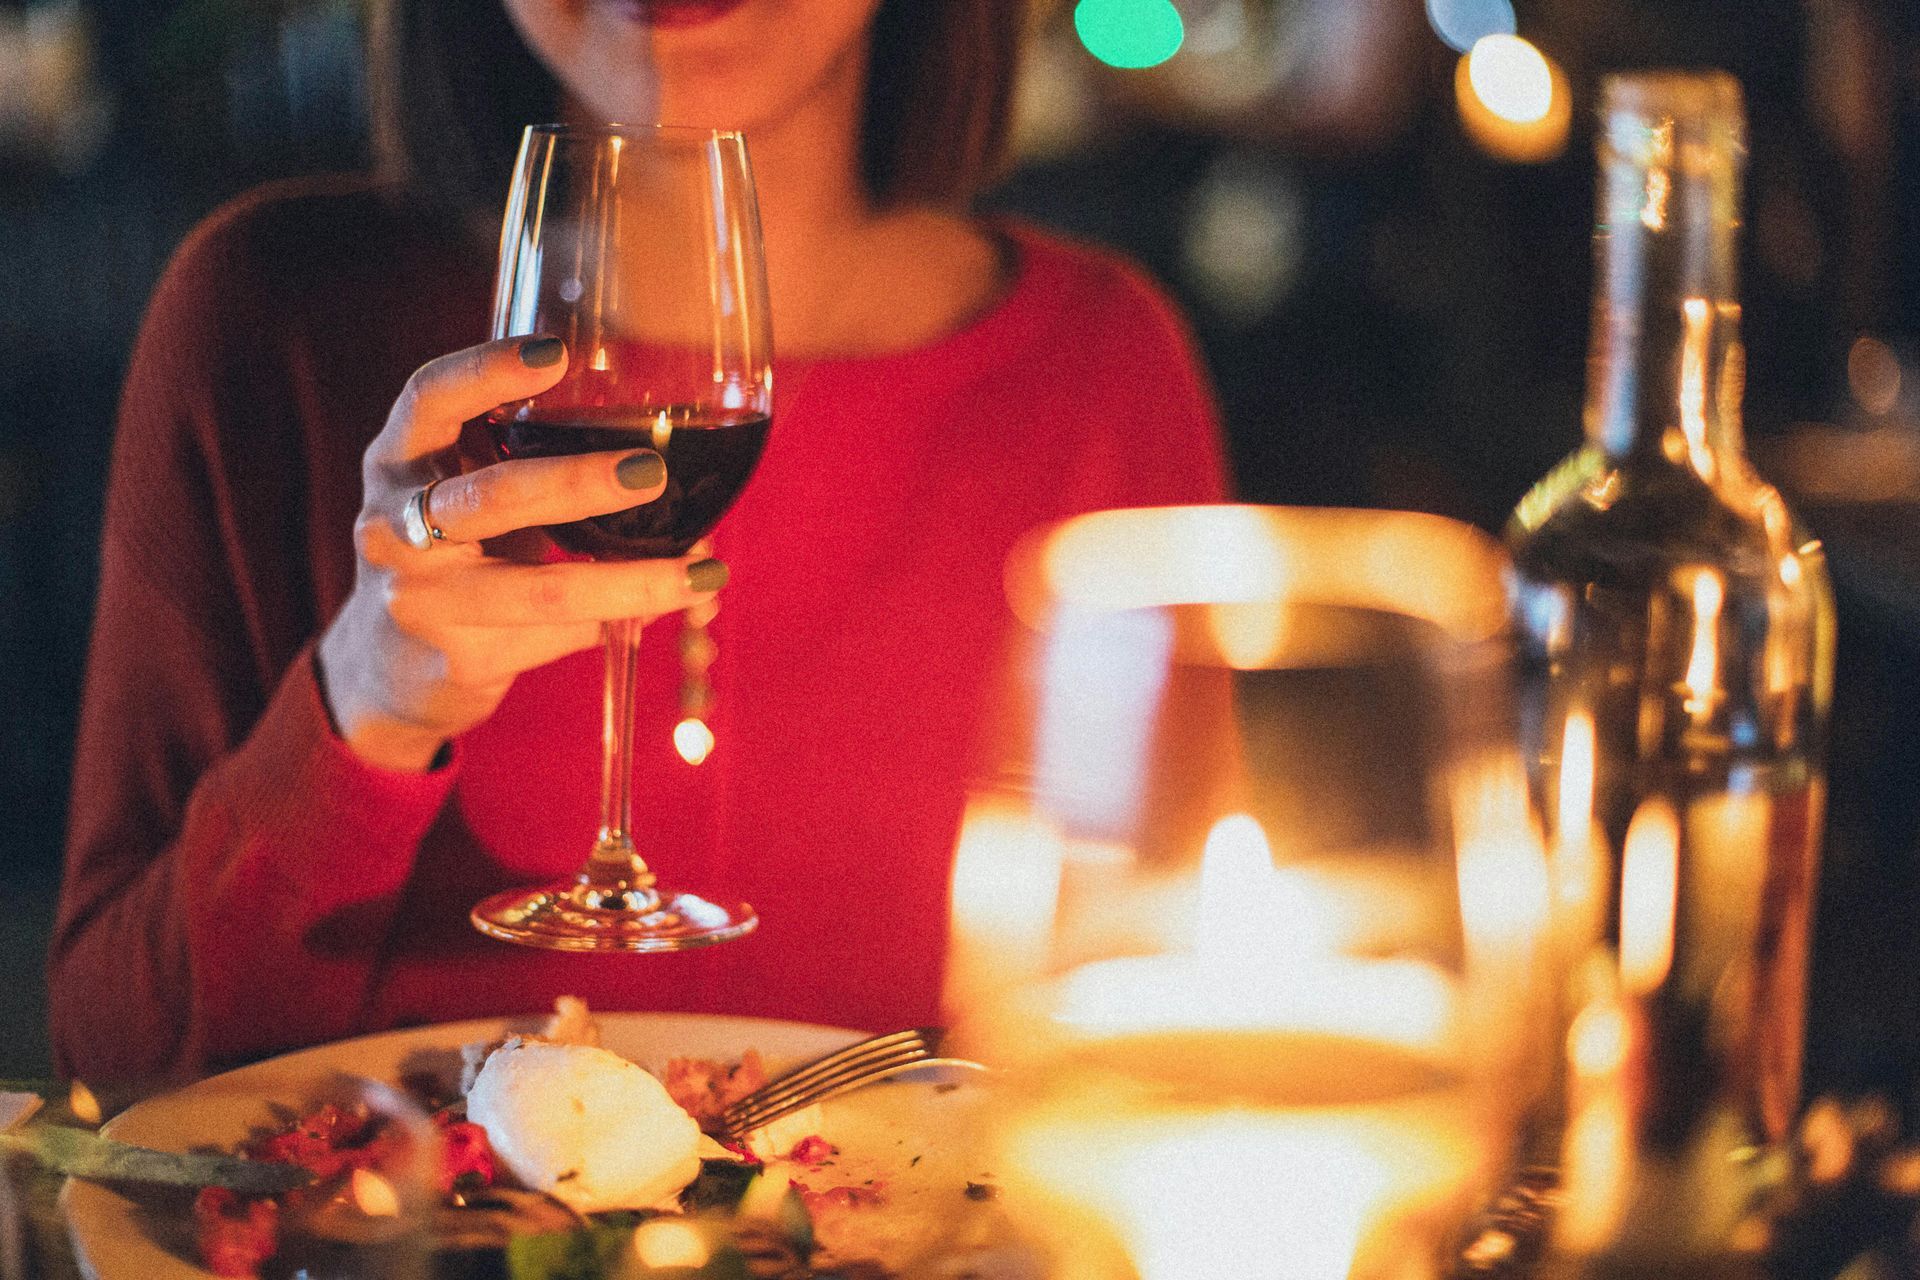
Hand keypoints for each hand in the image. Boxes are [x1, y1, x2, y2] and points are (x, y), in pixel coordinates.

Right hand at [316, 336, 725, 771]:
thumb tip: (662, 448)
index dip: (487, 371)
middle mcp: (392, 526)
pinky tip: (656, 612)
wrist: (389, 668)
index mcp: (398, 461)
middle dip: (577, 483)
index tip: (557, 353)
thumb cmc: (452, 553)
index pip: (428, 399)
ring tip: (699, 574)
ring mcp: (419, 600)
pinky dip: (611, 624)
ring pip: (537, 590)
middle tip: (652, 470)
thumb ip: (522, 458)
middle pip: (492, 497)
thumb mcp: (463, 491)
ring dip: (626, 582)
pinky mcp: (455, 660)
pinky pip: (552, 638)